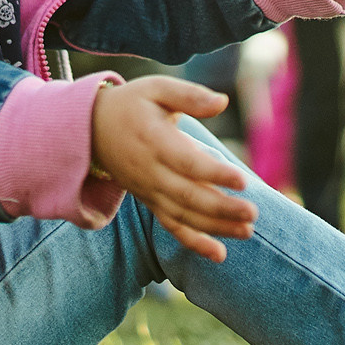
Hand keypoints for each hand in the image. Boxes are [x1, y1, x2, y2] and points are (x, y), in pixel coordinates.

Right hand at [91, 76, 254, 260]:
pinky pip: (172, 226)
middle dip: (222, 208)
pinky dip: (194, 242)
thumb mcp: (156, 89)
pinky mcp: (150, 201)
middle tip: (253, 213)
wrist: (91, 129)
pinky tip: (219, 255)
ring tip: (247, 232)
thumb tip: (223, 102)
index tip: (243, 181)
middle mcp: (151, 172)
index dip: (215, 174)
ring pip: (183, 215)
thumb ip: (189, 96)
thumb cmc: (131, 104)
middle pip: (188, 196)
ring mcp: (150, 190)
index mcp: (155, 141)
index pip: (188, 163)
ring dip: (216, 227)